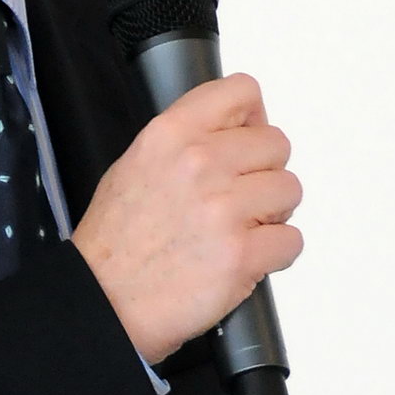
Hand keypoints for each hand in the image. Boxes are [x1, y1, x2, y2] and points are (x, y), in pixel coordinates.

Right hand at [72, 73, 302, 364]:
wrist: (102, 302)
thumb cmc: (115, 244)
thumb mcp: (134, 165)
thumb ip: (185, 142)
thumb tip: (232, 134)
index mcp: (171, 135)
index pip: (241, 92)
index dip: (251, 119)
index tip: (245, 140)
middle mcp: (200, 164)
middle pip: (276, 144)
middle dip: (263, 173)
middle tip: (239, 199)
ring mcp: (224, 210)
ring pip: (290, 190)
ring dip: (272, 213)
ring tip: (238, 231)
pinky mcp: (242, 255)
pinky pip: (291, 240)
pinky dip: (274, 254)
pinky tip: (244, 258)